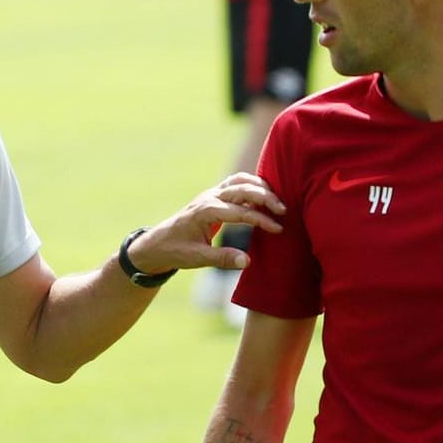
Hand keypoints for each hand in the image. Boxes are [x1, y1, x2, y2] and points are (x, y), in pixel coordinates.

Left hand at [125, 173, 286, 274]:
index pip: (240, 212)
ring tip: (279, 201)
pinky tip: (266, 195)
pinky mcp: (214, 195)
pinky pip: (236, 183)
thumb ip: (223, 259)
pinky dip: (253, 185)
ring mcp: (212, 193)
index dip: (261, 220)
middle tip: (284, 211)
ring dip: (261, 187)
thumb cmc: (176, 251)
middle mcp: (210, 197)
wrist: (158, 243)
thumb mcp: (197, 259)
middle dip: (266, 197)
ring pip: (240, 181)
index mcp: (206, 211)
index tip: (278, 229)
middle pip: (243, 189)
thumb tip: (248, 261)